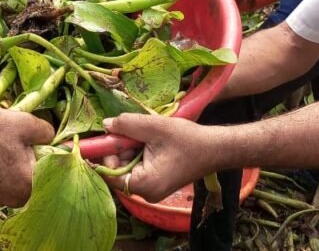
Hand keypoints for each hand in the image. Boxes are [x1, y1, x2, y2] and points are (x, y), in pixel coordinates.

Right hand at [0, 103, 53, 205]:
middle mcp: (14, 198)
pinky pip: (9, 186)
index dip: (57, 159)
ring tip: (11, 148)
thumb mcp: (25, 122)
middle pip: (40, 183)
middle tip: (30, 145)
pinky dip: (9, 173)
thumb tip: (55, 140)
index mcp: (26, 183)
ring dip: (24, 169)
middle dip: (39, 164)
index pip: (55, 176)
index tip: (55, 146)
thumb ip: (48, 133)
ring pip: (24, 185)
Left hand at [102, 114, 217, 202]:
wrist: (214, 148)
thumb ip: (126, 125)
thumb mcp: (154, 127)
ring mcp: (152, 189)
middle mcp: (146, 193)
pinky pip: (139, 168)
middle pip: (118, 169)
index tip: (106, 135)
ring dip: (130, 148)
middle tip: (132, 130)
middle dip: (120, 148)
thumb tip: (105, 124)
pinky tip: (151, 141)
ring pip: (128, 167)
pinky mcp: (157, 183)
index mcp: (144, 185)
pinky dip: (139, 152)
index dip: (104, 154)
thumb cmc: (187, 140)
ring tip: (146, 134)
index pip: (109, 173)